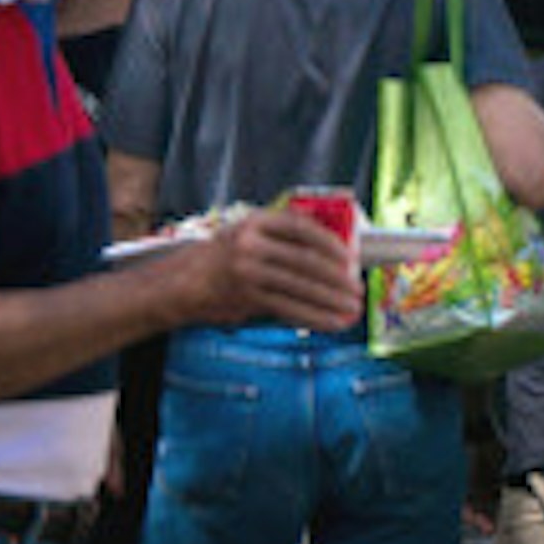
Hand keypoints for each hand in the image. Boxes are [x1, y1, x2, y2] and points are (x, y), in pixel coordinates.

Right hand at [197, 206, 364, 332]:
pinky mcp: (246, 298)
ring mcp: (247, 272)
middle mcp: (250, 244)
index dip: (330, 242)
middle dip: (338, 278)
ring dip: (331, 300)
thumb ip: (285, 234)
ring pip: (300, 287)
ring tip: (352, 309)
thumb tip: (336, 246)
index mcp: (256, 221)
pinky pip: (288, 308)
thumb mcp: (251, 232)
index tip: (351, 256)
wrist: (184, 282)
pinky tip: (332, 322)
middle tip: (358, 288)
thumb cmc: (228, 255)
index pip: (302, 228)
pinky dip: (314, 317)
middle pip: (306, 261)